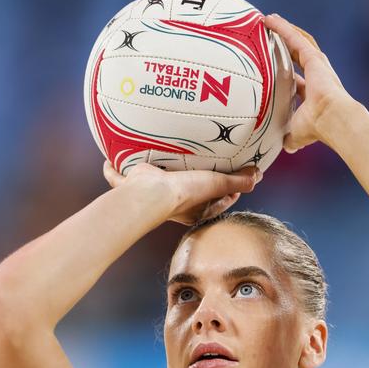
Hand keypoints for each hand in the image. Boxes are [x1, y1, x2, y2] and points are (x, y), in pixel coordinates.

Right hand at [103, 161, 261, 225]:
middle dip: (189, 182)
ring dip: (152, 174)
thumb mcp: (216, 184)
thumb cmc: (185, 193)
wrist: (151, 194)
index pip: (214, 201)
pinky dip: (113, 171)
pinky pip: (119, 177)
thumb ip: (238, 181)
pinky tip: (110, 159)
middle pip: (183, 193)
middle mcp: (172, 204)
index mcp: (192, 208)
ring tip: (155, 159)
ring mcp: (149, 192)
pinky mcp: (131, 183)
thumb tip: (258, 175)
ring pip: (150, 184)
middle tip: (198, 167)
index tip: (233, 180)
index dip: (225, 192)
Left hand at [264, 14, 355, 152]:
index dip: (286, 75)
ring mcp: (317, 66)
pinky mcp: (314, 58)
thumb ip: (290, 138)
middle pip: (298, 56)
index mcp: (313, 95)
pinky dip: (283, 28)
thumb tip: (286, 147)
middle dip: (285, 46)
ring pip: (298, 42)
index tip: (273, 70)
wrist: (333, 120)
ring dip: (284, 31)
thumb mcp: (296, 134)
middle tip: (271, 37)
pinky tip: (270, 20)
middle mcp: (316, 77)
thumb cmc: (317, 129)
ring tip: (270, 21)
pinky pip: (295, 38)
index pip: (297, 81)